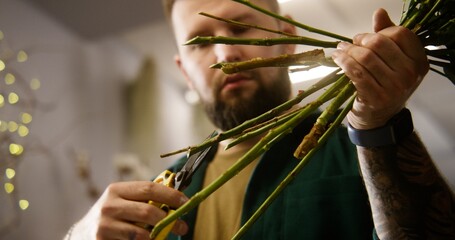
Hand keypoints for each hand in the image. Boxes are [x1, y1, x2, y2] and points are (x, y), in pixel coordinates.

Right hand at [70, 181, 188, 239]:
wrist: (81, 236)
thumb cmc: (111, 217)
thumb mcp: (123, 202)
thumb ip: (144, 198)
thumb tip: (177, 198)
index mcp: (117, 190)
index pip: (149, 188)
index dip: (171, 195)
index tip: (186, 202)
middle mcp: (109, 206)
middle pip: (148, 211)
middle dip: (170, 219)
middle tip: (183, 226)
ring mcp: (105, 225)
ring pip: (142, 234)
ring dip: (157, 236)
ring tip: (161, 236)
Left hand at [332, 8, 428, 129]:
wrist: (378, 118)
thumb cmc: (384, 85)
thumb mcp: (392, 61)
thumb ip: (387, 36)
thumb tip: (379, 13)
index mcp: (419, 62)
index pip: (400, 34)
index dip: (379, 31)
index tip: (364, 37)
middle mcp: (410, 75)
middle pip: (380, 43)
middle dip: (360, 41)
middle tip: (349, 44)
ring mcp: (394, 88)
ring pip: (365, 57)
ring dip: (347, 51)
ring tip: (340, 51)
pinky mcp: (376, 98)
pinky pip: (355, 72)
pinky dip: (343, 62)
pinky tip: (337, 59)